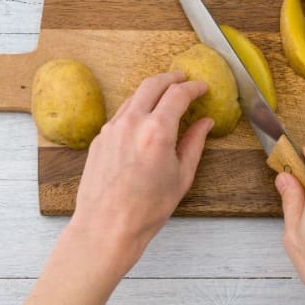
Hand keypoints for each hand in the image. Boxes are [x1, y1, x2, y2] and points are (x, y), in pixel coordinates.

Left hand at [69, 70, 212, 272]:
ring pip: (134, 96)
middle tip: (183, 80)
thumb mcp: (181, 177)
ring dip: (152, 91)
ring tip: (164, 97)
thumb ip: (194, 144)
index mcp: (157, 131)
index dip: (194, 87)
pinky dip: (136, 108)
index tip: (201, 88)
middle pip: (153, 84)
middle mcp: (132, 122)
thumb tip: (205, 123)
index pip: (178, 94)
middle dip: (171, 78)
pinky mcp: (100, 138)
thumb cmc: (146, 209)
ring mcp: (112, 128)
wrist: (106, 226)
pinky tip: (144, 119)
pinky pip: (121, 113)